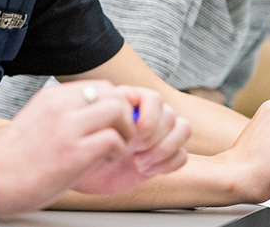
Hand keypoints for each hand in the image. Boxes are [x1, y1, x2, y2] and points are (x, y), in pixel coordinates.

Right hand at [0, 80, 187, 217]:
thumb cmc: (13, 158)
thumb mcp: (37, 121)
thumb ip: (61, 114)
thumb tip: (90, 117)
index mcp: (52, 97)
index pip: (98, 86)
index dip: (113, 104)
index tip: (112, 122)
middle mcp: (60, 106)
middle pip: (113, 93)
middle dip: (125, 114)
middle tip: (121, 134)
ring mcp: (67, 127)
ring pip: (118, 110)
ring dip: (126, 130)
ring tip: (116, 147)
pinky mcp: (74, 152)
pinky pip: (114, 139)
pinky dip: (118, 150)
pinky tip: (107, 160)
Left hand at [71, 87, 189, 193]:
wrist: (86, 171)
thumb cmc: (86, 145)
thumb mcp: (92, 127)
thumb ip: (109, 112)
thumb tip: (125, 100)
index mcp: (133, 101)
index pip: (155, 99)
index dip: (148, 118)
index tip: (132, 134)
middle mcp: (150, 114)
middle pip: (171, 115)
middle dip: (153, 137)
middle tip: (133, 150)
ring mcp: (159, 135)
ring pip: (183, 129)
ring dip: (163, 149)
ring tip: (139, 162)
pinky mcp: (165, 156)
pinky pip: (182, 155)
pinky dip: (167, 165)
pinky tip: (145, 170)